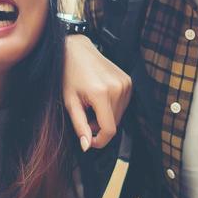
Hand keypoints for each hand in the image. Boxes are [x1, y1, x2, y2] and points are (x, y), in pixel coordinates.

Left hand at [62, 33, 131, 150]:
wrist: (77, 50)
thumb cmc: (68, 74)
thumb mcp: (69, 102)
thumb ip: (79, 125)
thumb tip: (86, 146)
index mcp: (102, 93)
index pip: (109, 129)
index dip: (100, 141)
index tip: (89, 141)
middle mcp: (118, 88)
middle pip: (115, 123)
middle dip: (100, 127)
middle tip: (85, 118)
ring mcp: (126, 83)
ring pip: (119, 115)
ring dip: (105, 117)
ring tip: (90, 106)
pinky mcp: (129, 81)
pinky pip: (123, 105)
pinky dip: (111, 107)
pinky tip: (99, 98)